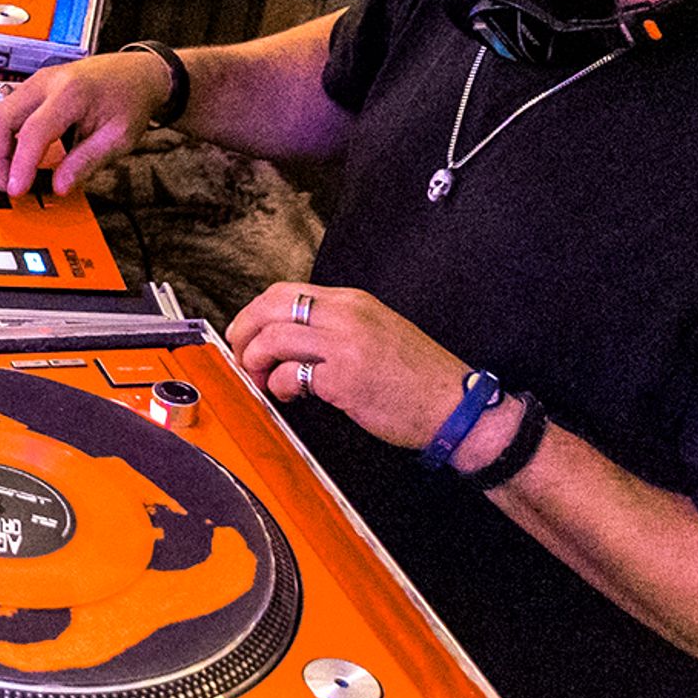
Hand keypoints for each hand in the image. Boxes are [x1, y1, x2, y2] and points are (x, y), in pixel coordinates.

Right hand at [0, 51, 168, 196]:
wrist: (135, 73)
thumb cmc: (129, 99)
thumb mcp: (119, 137)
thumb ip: (87, 162)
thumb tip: (60, 186)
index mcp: (71, 92)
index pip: (33, 131)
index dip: (20, 164)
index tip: (17, 189)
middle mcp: (46, 83)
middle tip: (9, 184)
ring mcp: (34, 83)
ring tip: (12, 173)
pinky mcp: (30, 89)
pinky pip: (2, 112)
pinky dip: (2, 138)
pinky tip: (16, 156)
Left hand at [225, 282, 478, 455]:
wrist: (456, 405)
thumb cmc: (419, 376)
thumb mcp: (377, 331)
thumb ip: (336, 325)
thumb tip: (287, 333)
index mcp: (354, 302)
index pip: (286, 292)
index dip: (254, 312)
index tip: (244, 332)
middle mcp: (348, 316)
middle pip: (271, 307)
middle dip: (244, 331)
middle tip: (241, 355)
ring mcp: (346, 346)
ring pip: (274, 338)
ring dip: (255, 361)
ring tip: (262, 379)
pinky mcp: (345, 379)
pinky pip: (291, 375)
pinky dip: (279, 386)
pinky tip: (288, 396)